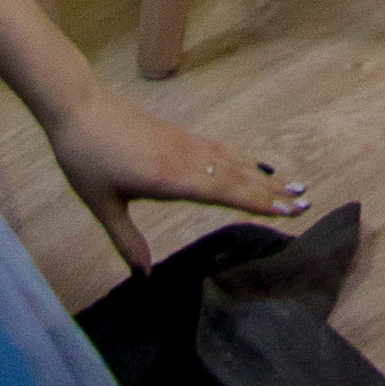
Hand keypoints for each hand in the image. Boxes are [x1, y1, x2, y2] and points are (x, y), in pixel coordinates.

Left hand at [45, 74, 308, 274]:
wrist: (80, 108)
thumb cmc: (86, 160)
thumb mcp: (102, 206)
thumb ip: (127, 241)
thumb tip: (145, 277)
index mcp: (171, 178)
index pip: (225, 193)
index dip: (257, 203)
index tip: (288, 211)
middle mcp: (186, 158)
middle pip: (237, 176)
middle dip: (271, 191)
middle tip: (304, 201)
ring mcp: (185, 143)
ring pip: (232, 161)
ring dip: (261, 175)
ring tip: (288, 184)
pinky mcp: (179, 135)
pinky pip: (219, 150)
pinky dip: (241, 161)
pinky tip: (249, 166)